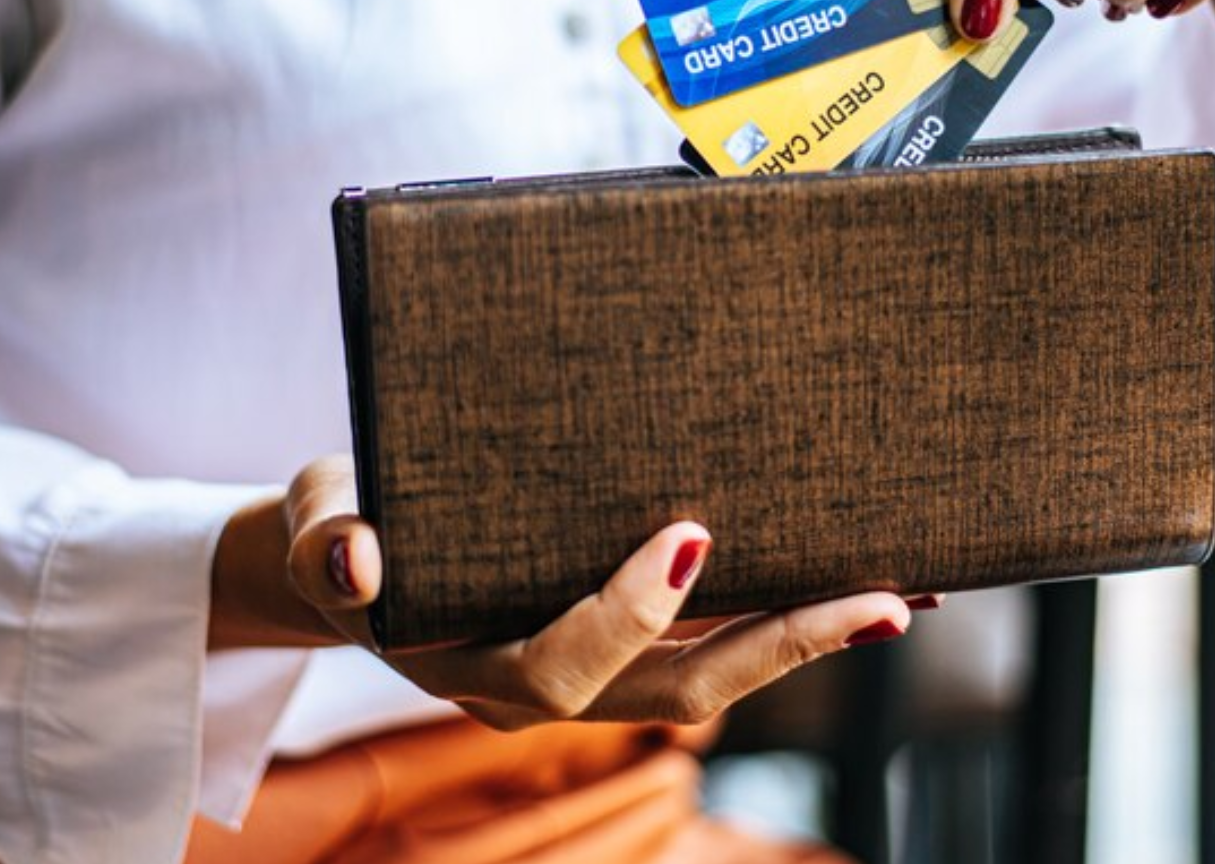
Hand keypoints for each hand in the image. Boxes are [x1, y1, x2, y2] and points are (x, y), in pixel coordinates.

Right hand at [212, 455, 921, 730]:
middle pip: (670, 693)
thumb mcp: (317, 521)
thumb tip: (359, 560)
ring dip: (801, 646)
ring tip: (897, 599)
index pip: (562, 661)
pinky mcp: (615, 650)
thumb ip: (328, 542)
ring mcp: (584, 677)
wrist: (352, 557)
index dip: (626, 612)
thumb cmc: (340, 525)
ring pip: (704, 684)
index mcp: (469, 660)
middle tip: (875, 600)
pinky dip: (779, 626)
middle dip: (777, 649)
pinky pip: (706, 652)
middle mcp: (536, 688)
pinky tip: (850, 587)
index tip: (691, 536)